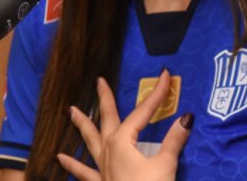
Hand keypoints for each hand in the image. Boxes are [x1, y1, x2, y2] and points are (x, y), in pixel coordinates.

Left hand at [56, 69, 192, 180]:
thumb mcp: (166, 165)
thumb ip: (174, 141)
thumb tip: (187, 117)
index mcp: (122, 141)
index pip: (142, 112)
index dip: (156, 94)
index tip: (165, 76)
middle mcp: (108, 150)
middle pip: (107, 119)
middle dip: (104, 99)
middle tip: (98, 81)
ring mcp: (101, 168)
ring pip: (89, 140)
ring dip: (81, 125)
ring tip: (70, 111)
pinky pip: (83, 172)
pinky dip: (72, 164)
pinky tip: (60, 157)